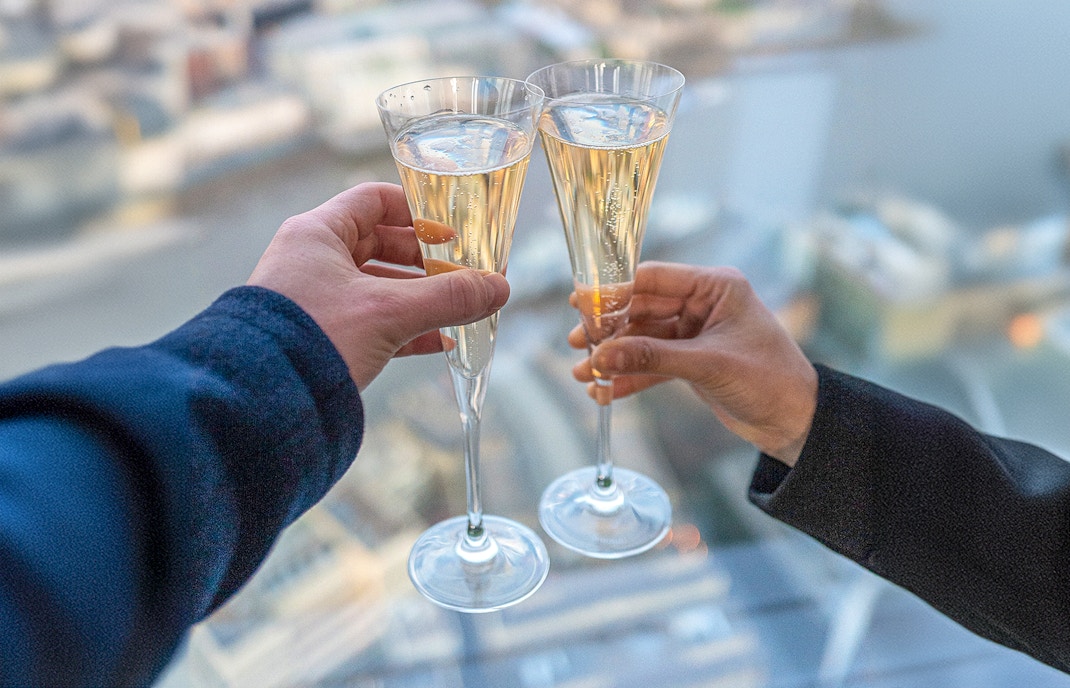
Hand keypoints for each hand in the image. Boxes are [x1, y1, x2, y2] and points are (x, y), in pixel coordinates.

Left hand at [248, 182, 508, 390]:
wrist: (258, 403)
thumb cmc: (315, 339)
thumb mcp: (390, 312)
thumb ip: (449, 297)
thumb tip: (500, 288)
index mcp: (318, 234)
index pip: (373, 201)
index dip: (417, 212)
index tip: (451, 233)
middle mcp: (311, 261)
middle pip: (380, 246)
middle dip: (426, 263)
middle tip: (463, 276)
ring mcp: (313, 300)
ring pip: (378, 288)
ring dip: (420, 299)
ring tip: (458, 311)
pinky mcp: (319, 337)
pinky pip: (370, 323)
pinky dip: (405, 329)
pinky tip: (439, 343)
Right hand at [570, 262, 815, 464]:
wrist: (796, 422)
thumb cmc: (769, 381)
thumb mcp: (709, 365)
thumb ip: (653, 358)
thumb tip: (602, 356)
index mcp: (715, 287)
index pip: (653, 279)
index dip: (615, 291)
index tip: (581, 303)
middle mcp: (702, 304)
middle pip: (641, 309)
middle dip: (608, 330)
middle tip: (578, 344)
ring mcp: (694, 333)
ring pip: (641, 339)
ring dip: (613, 357)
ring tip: (583, 374)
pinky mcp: (690, 361)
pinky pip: (651, 363)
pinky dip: (628, 377)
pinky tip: (604, 392)